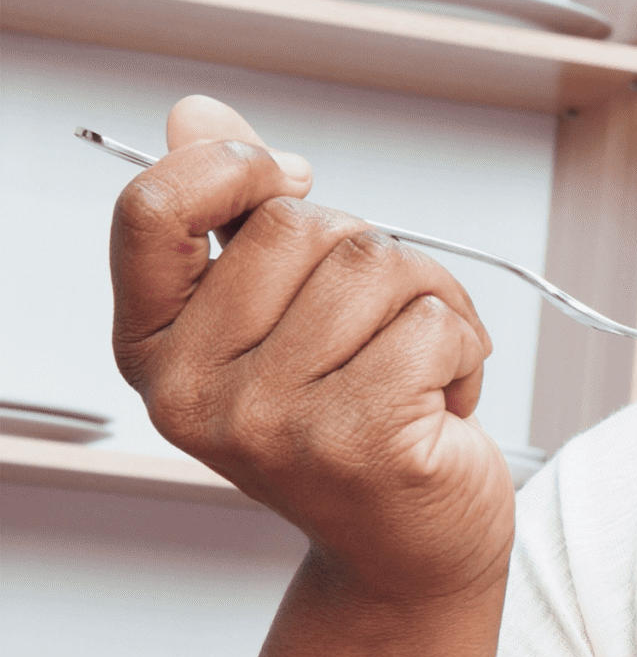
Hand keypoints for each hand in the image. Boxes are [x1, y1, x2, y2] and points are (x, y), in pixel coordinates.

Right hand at [110, 95, 510, 655]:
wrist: (408, 542)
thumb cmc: (353, 414)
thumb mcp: (280, 313)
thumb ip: (236, 215)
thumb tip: (196, 114)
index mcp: (157, 345)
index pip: (152, 209)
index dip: (233, 165)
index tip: (292, 179)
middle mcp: (196, 390)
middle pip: (302, 224)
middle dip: (372, 254)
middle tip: (379, 327)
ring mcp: (270, 423)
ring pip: (379, 263)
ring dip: (430, 300)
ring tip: (415, 364)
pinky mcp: (358, 440)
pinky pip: (433, 319)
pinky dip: (464, 345)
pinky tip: (441, 400)